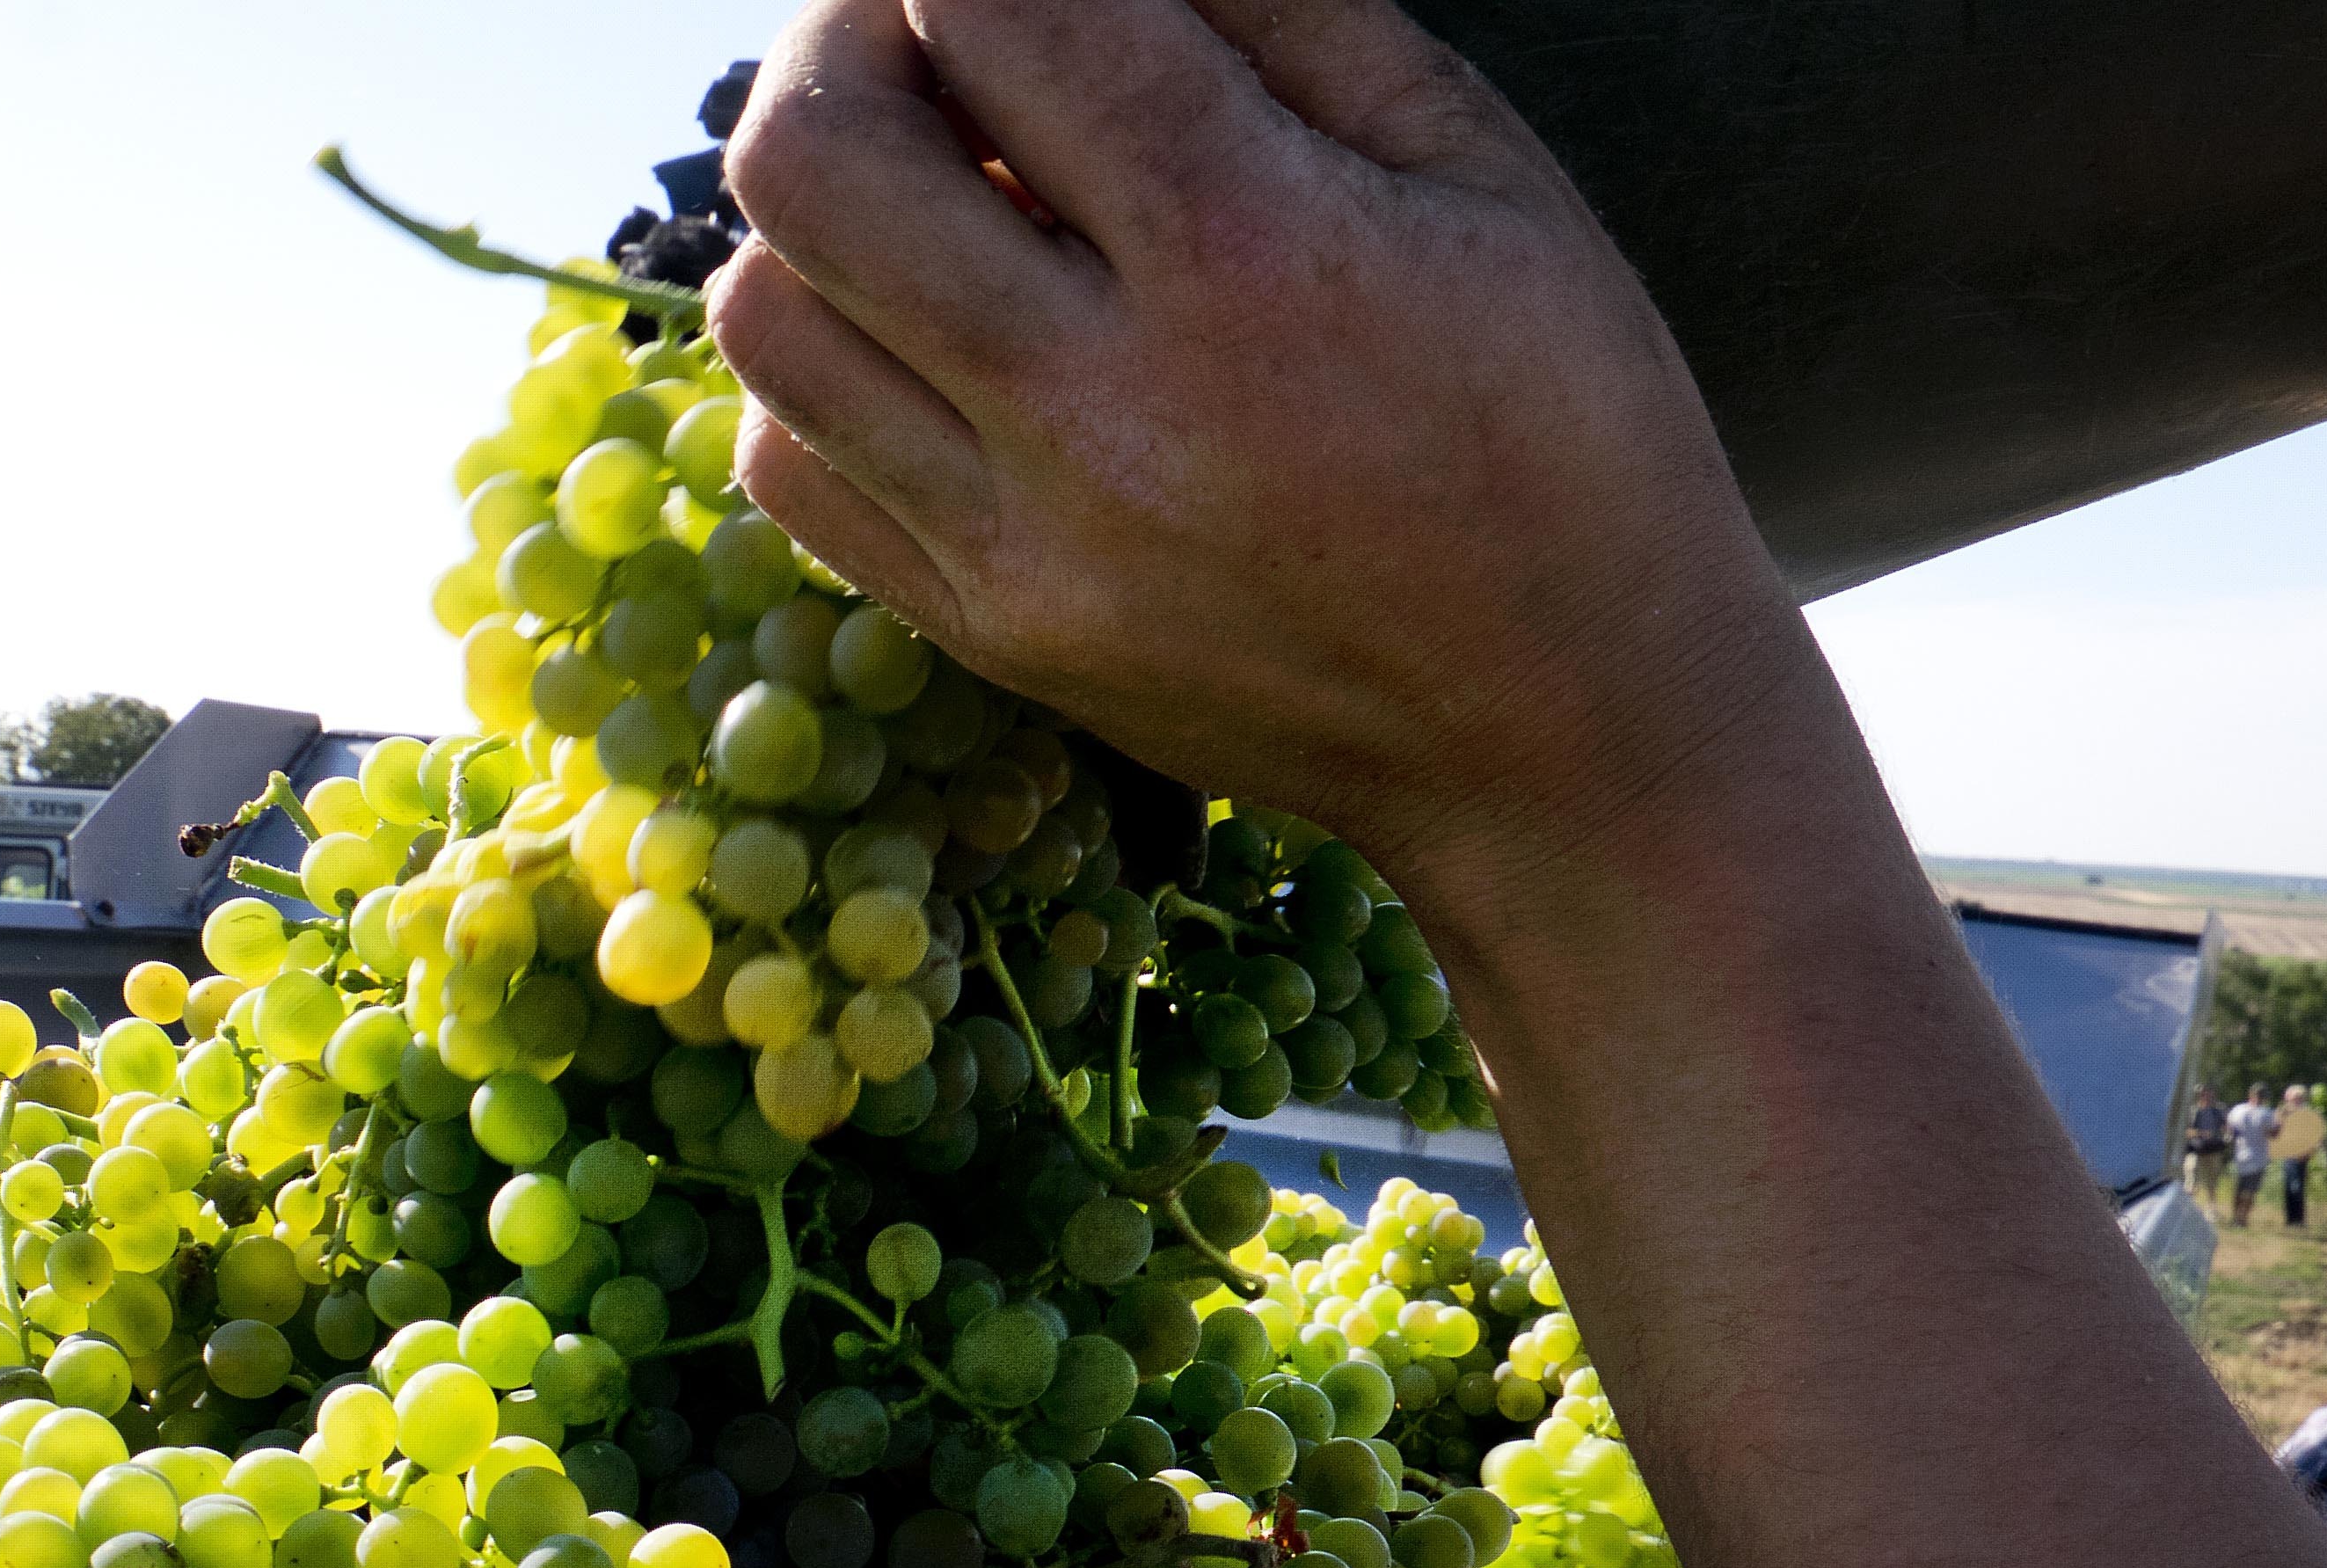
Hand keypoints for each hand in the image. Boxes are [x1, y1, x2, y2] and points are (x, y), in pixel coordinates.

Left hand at [707, 0, 1848, 927]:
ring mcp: (1023, 541)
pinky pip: (790, 466)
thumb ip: (1278, 10)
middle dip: (847, 49)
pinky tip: (935, 349)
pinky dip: (825, 374)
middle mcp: (1103, 407)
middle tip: (936, 52)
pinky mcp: (986, 635)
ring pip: (765, 314)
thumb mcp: (1475, 166)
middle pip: (809, 156)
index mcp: (1248, 251)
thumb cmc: (1557, 421)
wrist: (1560, 737)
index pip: (991, 9)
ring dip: (823, 221)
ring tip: (938, 209)